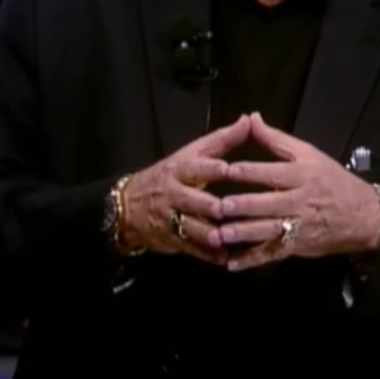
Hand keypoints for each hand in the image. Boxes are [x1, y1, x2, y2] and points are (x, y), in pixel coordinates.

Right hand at [121, 115, 249, 263]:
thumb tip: (248, 119)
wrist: (130, 205)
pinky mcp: (174, 241)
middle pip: (190, 200)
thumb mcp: (192, 154)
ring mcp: (172, 219)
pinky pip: (192, 249)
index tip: (227, 168)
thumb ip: (222, 140)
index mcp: (181, 170)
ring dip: (208, 235)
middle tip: (223, 208)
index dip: (210, 168)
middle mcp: (174, 194)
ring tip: (225, 239)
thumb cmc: (172, 175)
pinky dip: (209, 255)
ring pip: (190, 228)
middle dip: (206, 205)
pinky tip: (227, 259)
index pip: (194, 168)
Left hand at [217, 112, 379, 270]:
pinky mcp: (296, 246)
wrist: (362, 215)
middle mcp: (300, 201)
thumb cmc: (331, 180)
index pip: (274, 173)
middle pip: (269, 204)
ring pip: (268, 231)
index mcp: (303, 175)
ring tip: (220, 235)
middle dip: (244, 206)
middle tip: (219, 206)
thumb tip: (252, 118)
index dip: (250, 172)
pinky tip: (232, 263)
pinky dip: (252, 260)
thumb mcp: (309, 154)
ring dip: (244, 234)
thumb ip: (276, 139)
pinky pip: (272, 254)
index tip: (227, 170)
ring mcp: (298, 226)